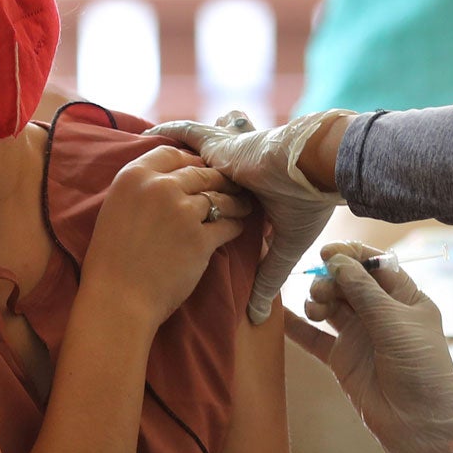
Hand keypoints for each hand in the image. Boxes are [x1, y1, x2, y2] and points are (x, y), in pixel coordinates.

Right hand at [82, 146, 254, 324]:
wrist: (118, 298)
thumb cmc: (113, 258)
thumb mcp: (116, 208)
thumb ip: (141, 189)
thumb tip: (170, 178)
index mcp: (134, 176)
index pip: (172, 153)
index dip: (190, 159)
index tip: (201, 167)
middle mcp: (160, 187)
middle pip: (201, 172)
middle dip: (220, 178)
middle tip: (233, 184)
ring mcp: (183, 212)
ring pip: (219, 197)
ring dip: (234, 202)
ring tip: (242, 206)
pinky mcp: (201, 239)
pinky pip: (227, 225)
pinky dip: (235, 225)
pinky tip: (237, 227)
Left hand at [149, 110, 350, 324]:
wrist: (311, 168)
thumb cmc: (305, 205)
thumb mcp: (284, 247)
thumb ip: (267, 278)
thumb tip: (258, 319)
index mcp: (250, 199)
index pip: (216, 206)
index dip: (198, 219)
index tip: (169, 240)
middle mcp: (234, 177)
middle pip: (197, 184)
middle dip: (176, 195)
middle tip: (149, 212)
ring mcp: (225, 158)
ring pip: (190, 160)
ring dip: (170, 164)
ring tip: (141, 175)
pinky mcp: (220, 144)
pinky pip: (189, 136)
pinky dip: (170, 133)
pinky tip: (146, 134)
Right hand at [286, 243, 452, 452]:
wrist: (420, 425)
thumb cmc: (421, 370)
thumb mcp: (395, 323)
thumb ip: (364, 291)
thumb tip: (338, 260)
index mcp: (406, 298)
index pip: (376, 265)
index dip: (352, 255)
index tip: (328, 252)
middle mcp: (382, 313)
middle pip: (349, 282)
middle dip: (331, 279)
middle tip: (321, 291)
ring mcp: (361, 335)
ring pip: (332, 305)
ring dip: (318, 299)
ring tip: (315, 309)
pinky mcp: (343, 358)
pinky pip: (315, 337)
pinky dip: (298, 326)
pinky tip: (278, 315)